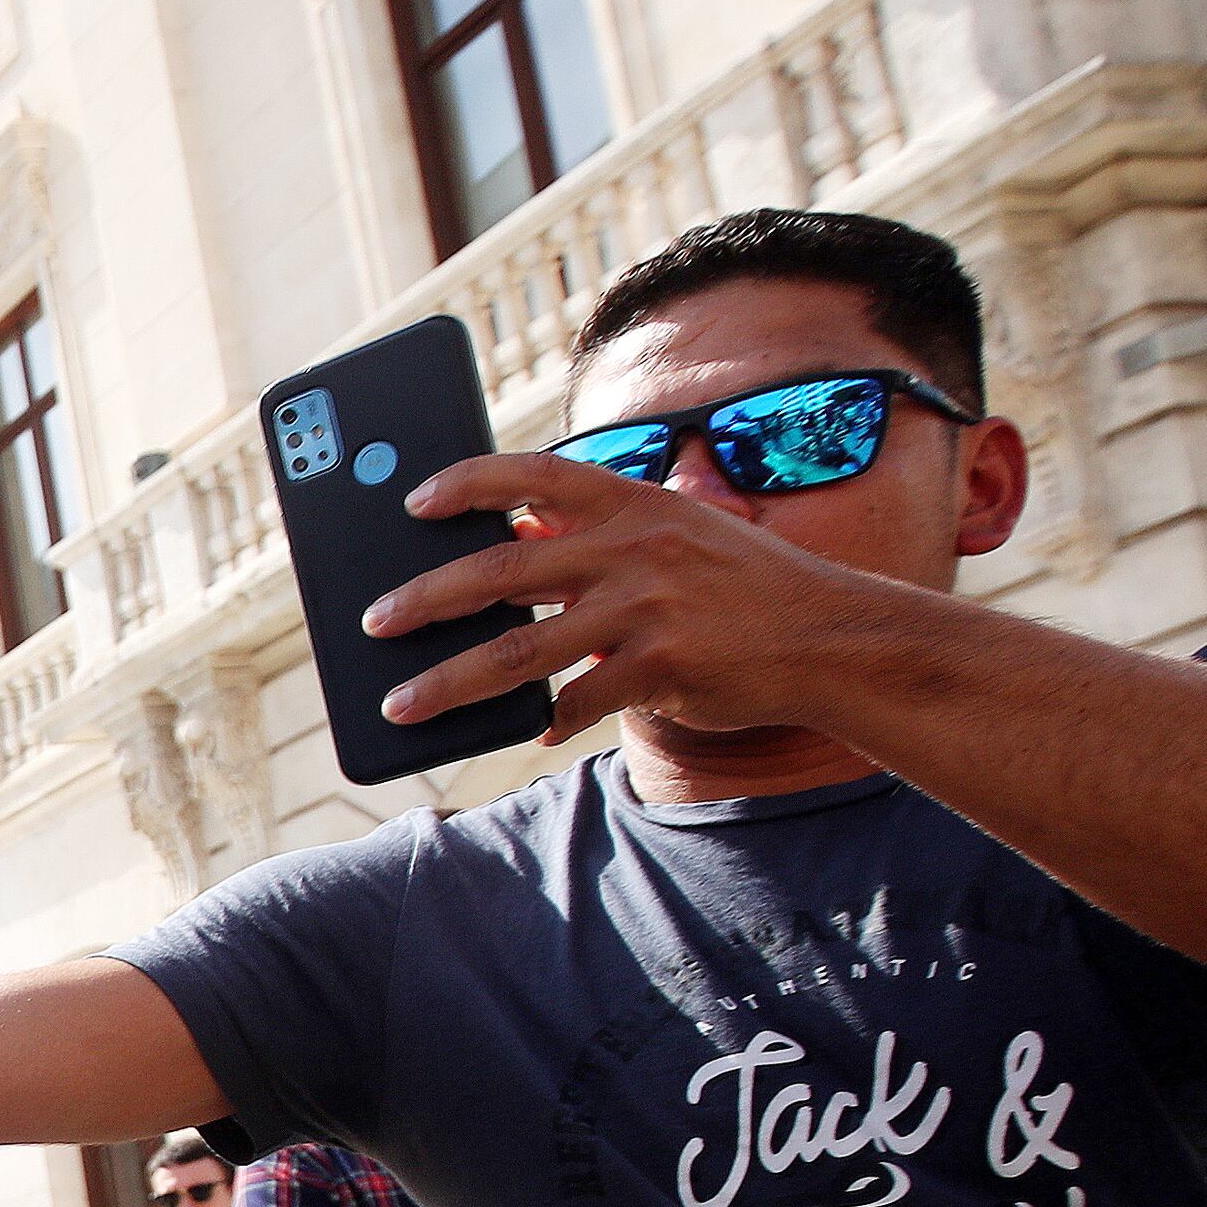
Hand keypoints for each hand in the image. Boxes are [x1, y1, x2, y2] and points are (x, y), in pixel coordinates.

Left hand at [366, 449, 915, 741]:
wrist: (832, 636)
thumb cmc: (742, 587)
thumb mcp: (680, 535)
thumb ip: (603, 540)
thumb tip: (512, 552)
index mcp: (634, 503)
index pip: (534, 474)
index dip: (468, 483)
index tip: (415, 502)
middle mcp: (634, 548)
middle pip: (499, 570)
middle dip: (424, 597)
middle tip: (374, 620)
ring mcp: (646, 609)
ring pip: (516, 653)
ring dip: (447, 684)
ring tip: (401, 704)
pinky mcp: (661, 668)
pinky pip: (577, 702)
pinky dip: (548, 720)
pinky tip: (528, 732)